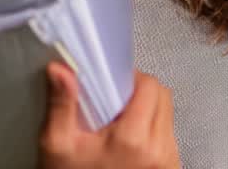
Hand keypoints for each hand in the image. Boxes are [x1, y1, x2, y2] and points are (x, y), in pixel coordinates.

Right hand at [39, 61, 180, 168]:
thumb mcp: (58, 145)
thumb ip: (61, 104)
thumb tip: (60, 68)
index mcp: (133, 138)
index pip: (150, 87)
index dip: (132, 79)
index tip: (113, 87)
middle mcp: (159, 149)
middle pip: (163, 98)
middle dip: (141, 94)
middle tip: (116, 105)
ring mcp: (168, 162)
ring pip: (168, 116)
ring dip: (149, 112)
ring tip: (121, 126)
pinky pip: (169, 138)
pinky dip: (154, 133)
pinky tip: (131, 145)